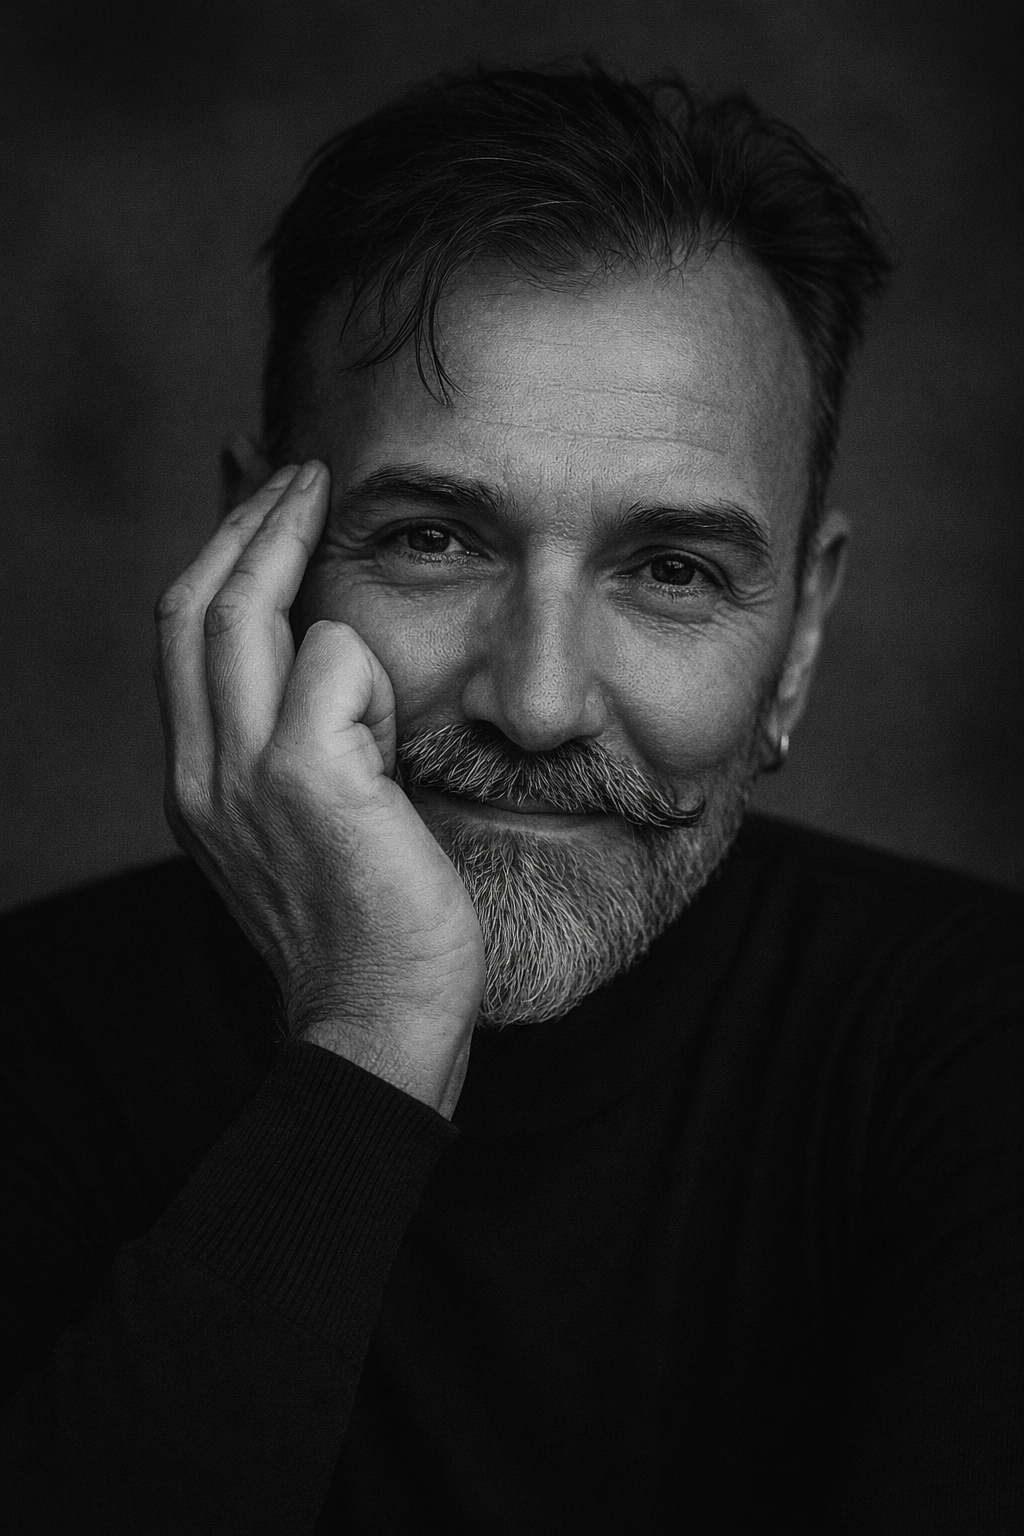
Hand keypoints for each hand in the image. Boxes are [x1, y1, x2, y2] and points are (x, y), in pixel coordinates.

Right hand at [154, 461, 484, 1116]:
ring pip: (244, 614)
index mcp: (198, 783)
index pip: (181, 638)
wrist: (375, 1023)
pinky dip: (370, 666)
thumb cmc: (363, 927)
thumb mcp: (305, 830)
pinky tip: (398, 720)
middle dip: (245, 522)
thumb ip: (296, 746)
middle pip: (193, 605)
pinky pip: (337, 663)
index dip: (216, 557)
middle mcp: (201, 773)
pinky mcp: (307, 778)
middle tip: (296, 471)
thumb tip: (325, 664)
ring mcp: (244, 775)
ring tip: (331, 502)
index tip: (255, 501)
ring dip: (291, 545)